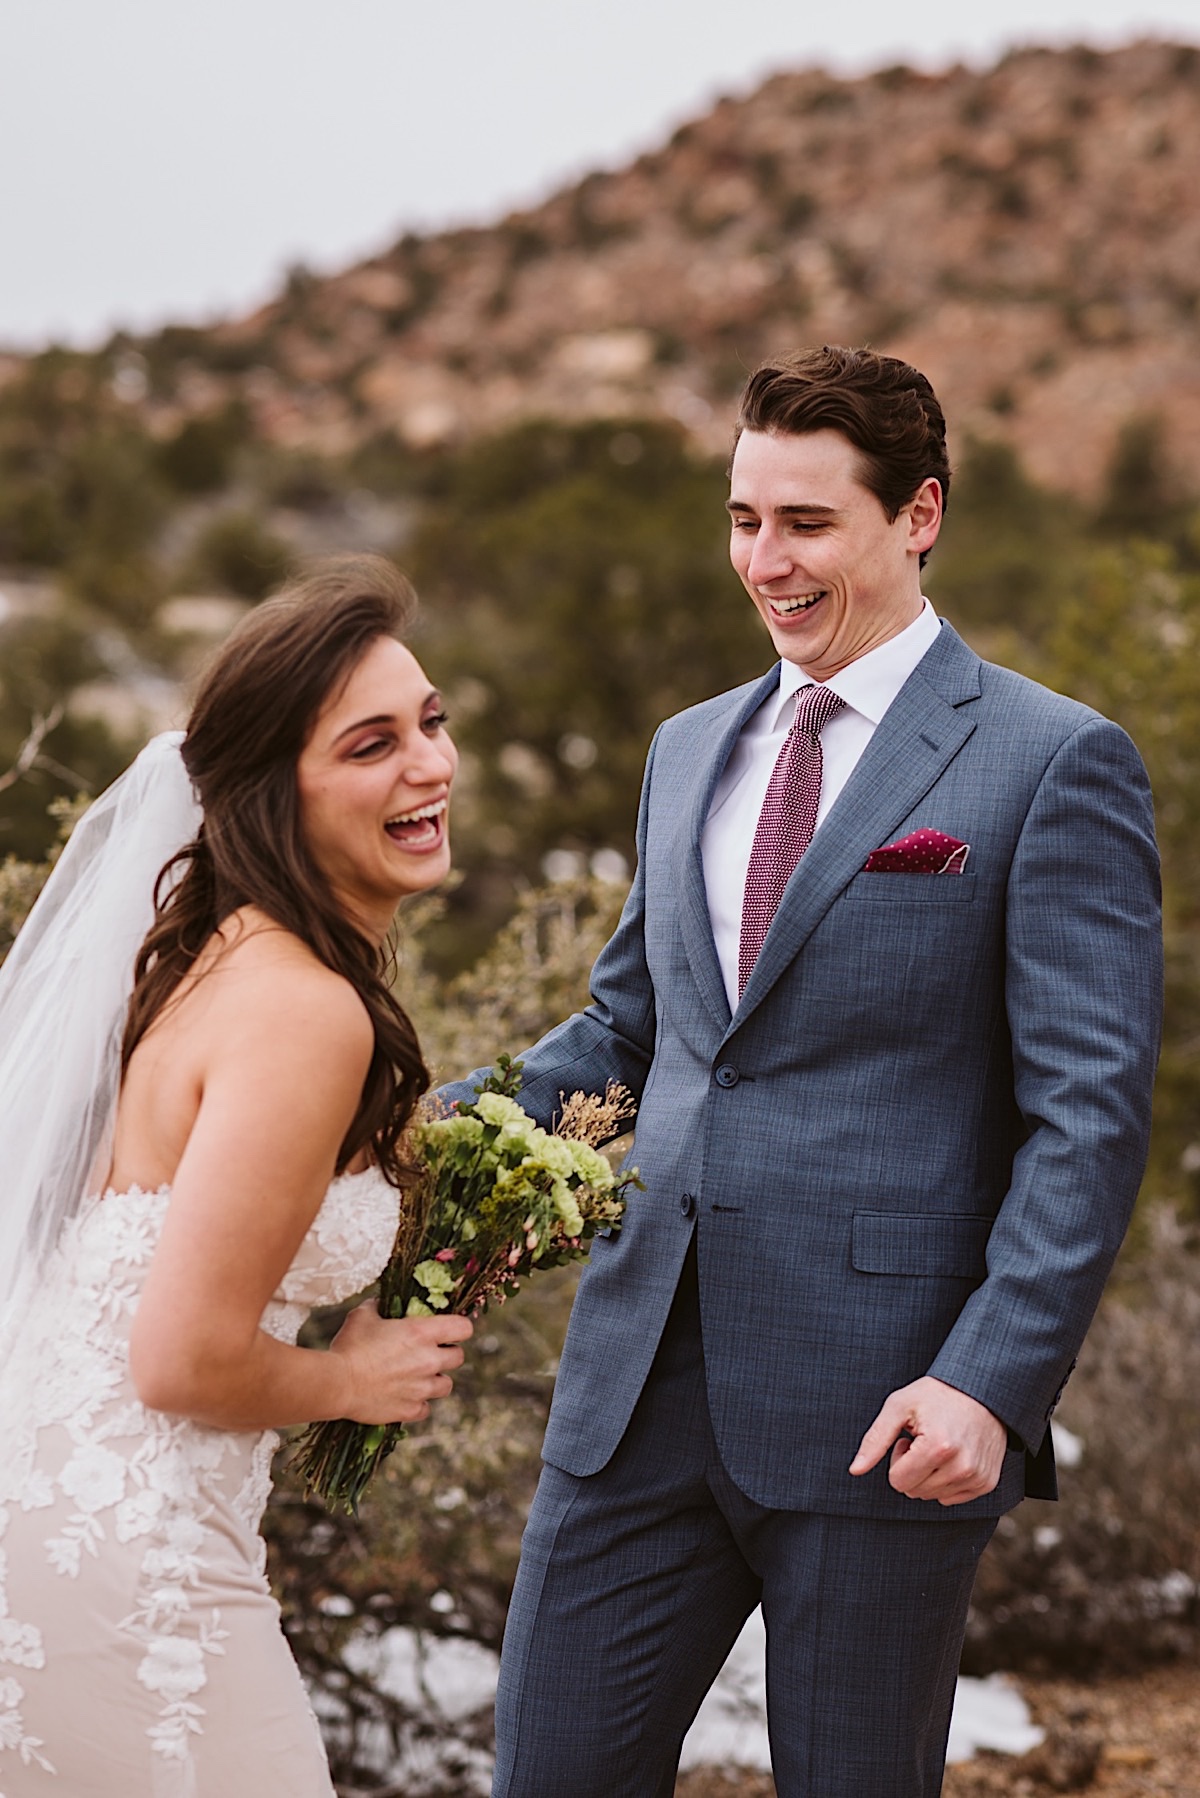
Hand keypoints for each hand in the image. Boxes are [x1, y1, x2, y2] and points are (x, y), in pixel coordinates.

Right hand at [329, 1303, 472, 1424]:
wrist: (338, 1383)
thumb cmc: (350, 1346)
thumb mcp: (363, 1315)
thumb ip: (379, 1306)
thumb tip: (382, 1302)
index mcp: (423, 1333)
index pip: (464, 1328)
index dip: (458, 1328)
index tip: (448, 1331)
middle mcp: (429, 1360)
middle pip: (459, 1357)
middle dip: (447, 1354)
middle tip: (429, 1353)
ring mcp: (422, 1388)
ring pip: (446, 1385)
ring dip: (435, 1380)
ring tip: (417, 1377)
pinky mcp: (411, 1409)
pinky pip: (425, 1408)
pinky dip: (417, 1403)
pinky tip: (404, 1396)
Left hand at [849, 1376, 1006, 1505]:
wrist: (981, 1390)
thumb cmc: (936, 1395)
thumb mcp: (899, 1406)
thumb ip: (875, 1440)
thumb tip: (855, 1470)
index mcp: (937, 1447)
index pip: (898, 1482)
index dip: (898, 1458)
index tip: (909, 1437)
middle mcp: (961, 1466)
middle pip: (914, 1492)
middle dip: (912, 1467)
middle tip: (924, 1440)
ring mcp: (977, 1477)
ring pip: (932, 1496)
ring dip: (929, 1474)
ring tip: (939, 1445)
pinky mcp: (987, 1482)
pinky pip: (952, 1498)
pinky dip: (947, 1480)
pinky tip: (953, 1455)